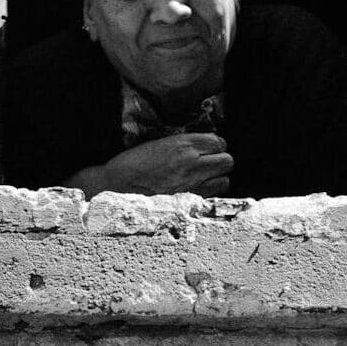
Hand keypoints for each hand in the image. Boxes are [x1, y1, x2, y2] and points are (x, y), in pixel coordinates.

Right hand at [69, 133, 233, 198]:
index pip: (218, 141)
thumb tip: (201, 147)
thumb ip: (184, 145)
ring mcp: (192, 185)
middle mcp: (193, 164)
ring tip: (204, 178)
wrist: (118, 186)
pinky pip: (212, 197)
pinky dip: (209, 194)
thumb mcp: (160, 143)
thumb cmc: (134, 163)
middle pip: (227, 160)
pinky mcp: (188, 203)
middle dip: (220, 161)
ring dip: (217, 178)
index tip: (208, 148)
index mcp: (184, 145)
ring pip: (224, 181)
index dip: (215, 145)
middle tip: (209, 163)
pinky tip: (196, 191)